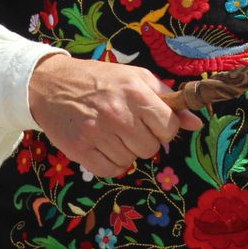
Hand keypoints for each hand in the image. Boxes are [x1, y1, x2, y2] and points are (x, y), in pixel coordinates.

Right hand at [27, 52, 202, 177]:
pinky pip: (110, 170)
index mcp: (135, 92)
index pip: (169, 127)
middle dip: (144, 139)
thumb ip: (167, 98)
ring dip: (126, 150)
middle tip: (128, 125)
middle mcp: (118, 113)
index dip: (164, 127)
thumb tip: (196, 122)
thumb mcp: (135, 77)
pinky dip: (110, 163)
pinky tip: (102, 146)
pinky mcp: (80, 150)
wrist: (51, 83)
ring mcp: (97, 133)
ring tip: (112, 132)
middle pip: (151, 147)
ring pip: (131, 160)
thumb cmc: (99, 79)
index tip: (152, 121)